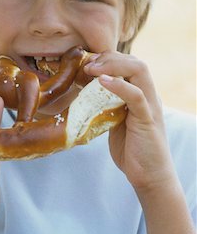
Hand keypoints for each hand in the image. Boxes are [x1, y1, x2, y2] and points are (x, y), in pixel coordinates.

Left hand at [85, 52, 175, 193]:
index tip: (87, 62)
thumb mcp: (115, 120)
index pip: (130, 63)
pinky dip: (118, 85)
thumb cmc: (131, 148)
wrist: (148, 176)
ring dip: (113, 65)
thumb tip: (83, 94)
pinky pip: (135, 95)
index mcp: (141, 93)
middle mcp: (149, 95)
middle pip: (135, 61)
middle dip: (109, 57)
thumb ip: (107, 105)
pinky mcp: (148, 119)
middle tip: (87, 63)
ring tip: (91, 69)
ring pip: (139, 70)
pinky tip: (102, 81)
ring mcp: (150, 105)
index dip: (109, 58)